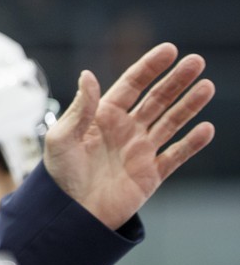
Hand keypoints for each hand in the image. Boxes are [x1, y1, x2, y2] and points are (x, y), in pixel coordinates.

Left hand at [43, 42, 215, 229]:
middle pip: (156, 99)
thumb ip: (80, 108)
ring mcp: (140, 151)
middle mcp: (124, 130)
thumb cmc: (58, 175)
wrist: (69, 214)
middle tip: (196, 61)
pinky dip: (192, 144)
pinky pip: (175, 156)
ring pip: (170, 122)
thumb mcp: (62, 137)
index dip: (149, 67)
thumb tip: (88, 75)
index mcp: (102, 116)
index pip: (131, 85)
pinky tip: (206, 129)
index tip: (169, 50)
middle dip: (176, 80)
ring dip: (189, 105)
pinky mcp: (151, 175)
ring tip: (206, 86)